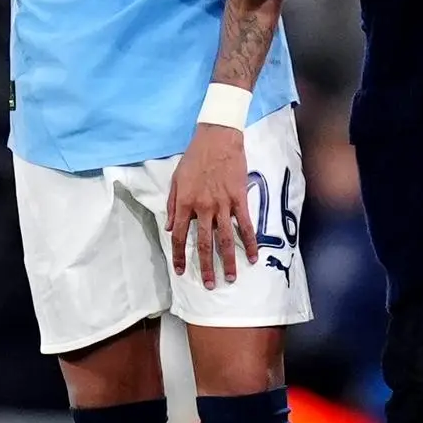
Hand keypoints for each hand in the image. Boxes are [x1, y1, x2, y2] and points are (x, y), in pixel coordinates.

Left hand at [167, 123, 258, 288]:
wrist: (217, 138)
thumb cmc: (195, 157)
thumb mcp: (176, 179)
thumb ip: (172, 205)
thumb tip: (169, 228)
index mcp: (184, 202)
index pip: (178, 236)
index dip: (179, 256)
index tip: (181, 271)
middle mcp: (203, 207)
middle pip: (204, 243)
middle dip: (205, 266)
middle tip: (210, 285)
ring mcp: (223, 204)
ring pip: (225, 239)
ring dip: (228, 261)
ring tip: (230, 278)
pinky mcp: (239, 199)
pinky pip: (245, 225)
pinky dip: (250, 242)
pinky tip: (253, 257)